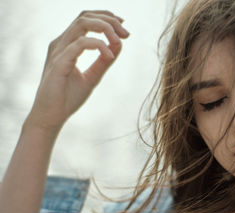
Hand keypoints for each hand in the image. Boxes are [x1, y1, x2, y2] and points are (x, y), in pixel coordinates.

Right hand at [27, 10, 128, 130]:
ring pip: (82, 23)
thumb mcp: (93, 76)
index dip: (106, 17)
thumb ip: (104, 61)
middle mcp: (61, 43)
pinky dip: (99, 46)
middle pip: (85, 16)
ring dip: (105, 27)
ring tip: (120, 40)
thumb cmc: (68, 98)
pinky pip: (80, 44)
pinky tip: (109, 56)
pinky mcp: (59, 62)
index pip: (86, 19)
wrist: (51, 117)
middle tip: (126, 33)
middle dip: (110, 20)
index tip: (124, 27)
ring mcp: (58, 51)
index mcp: (67, 44)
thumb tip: (119, 44)